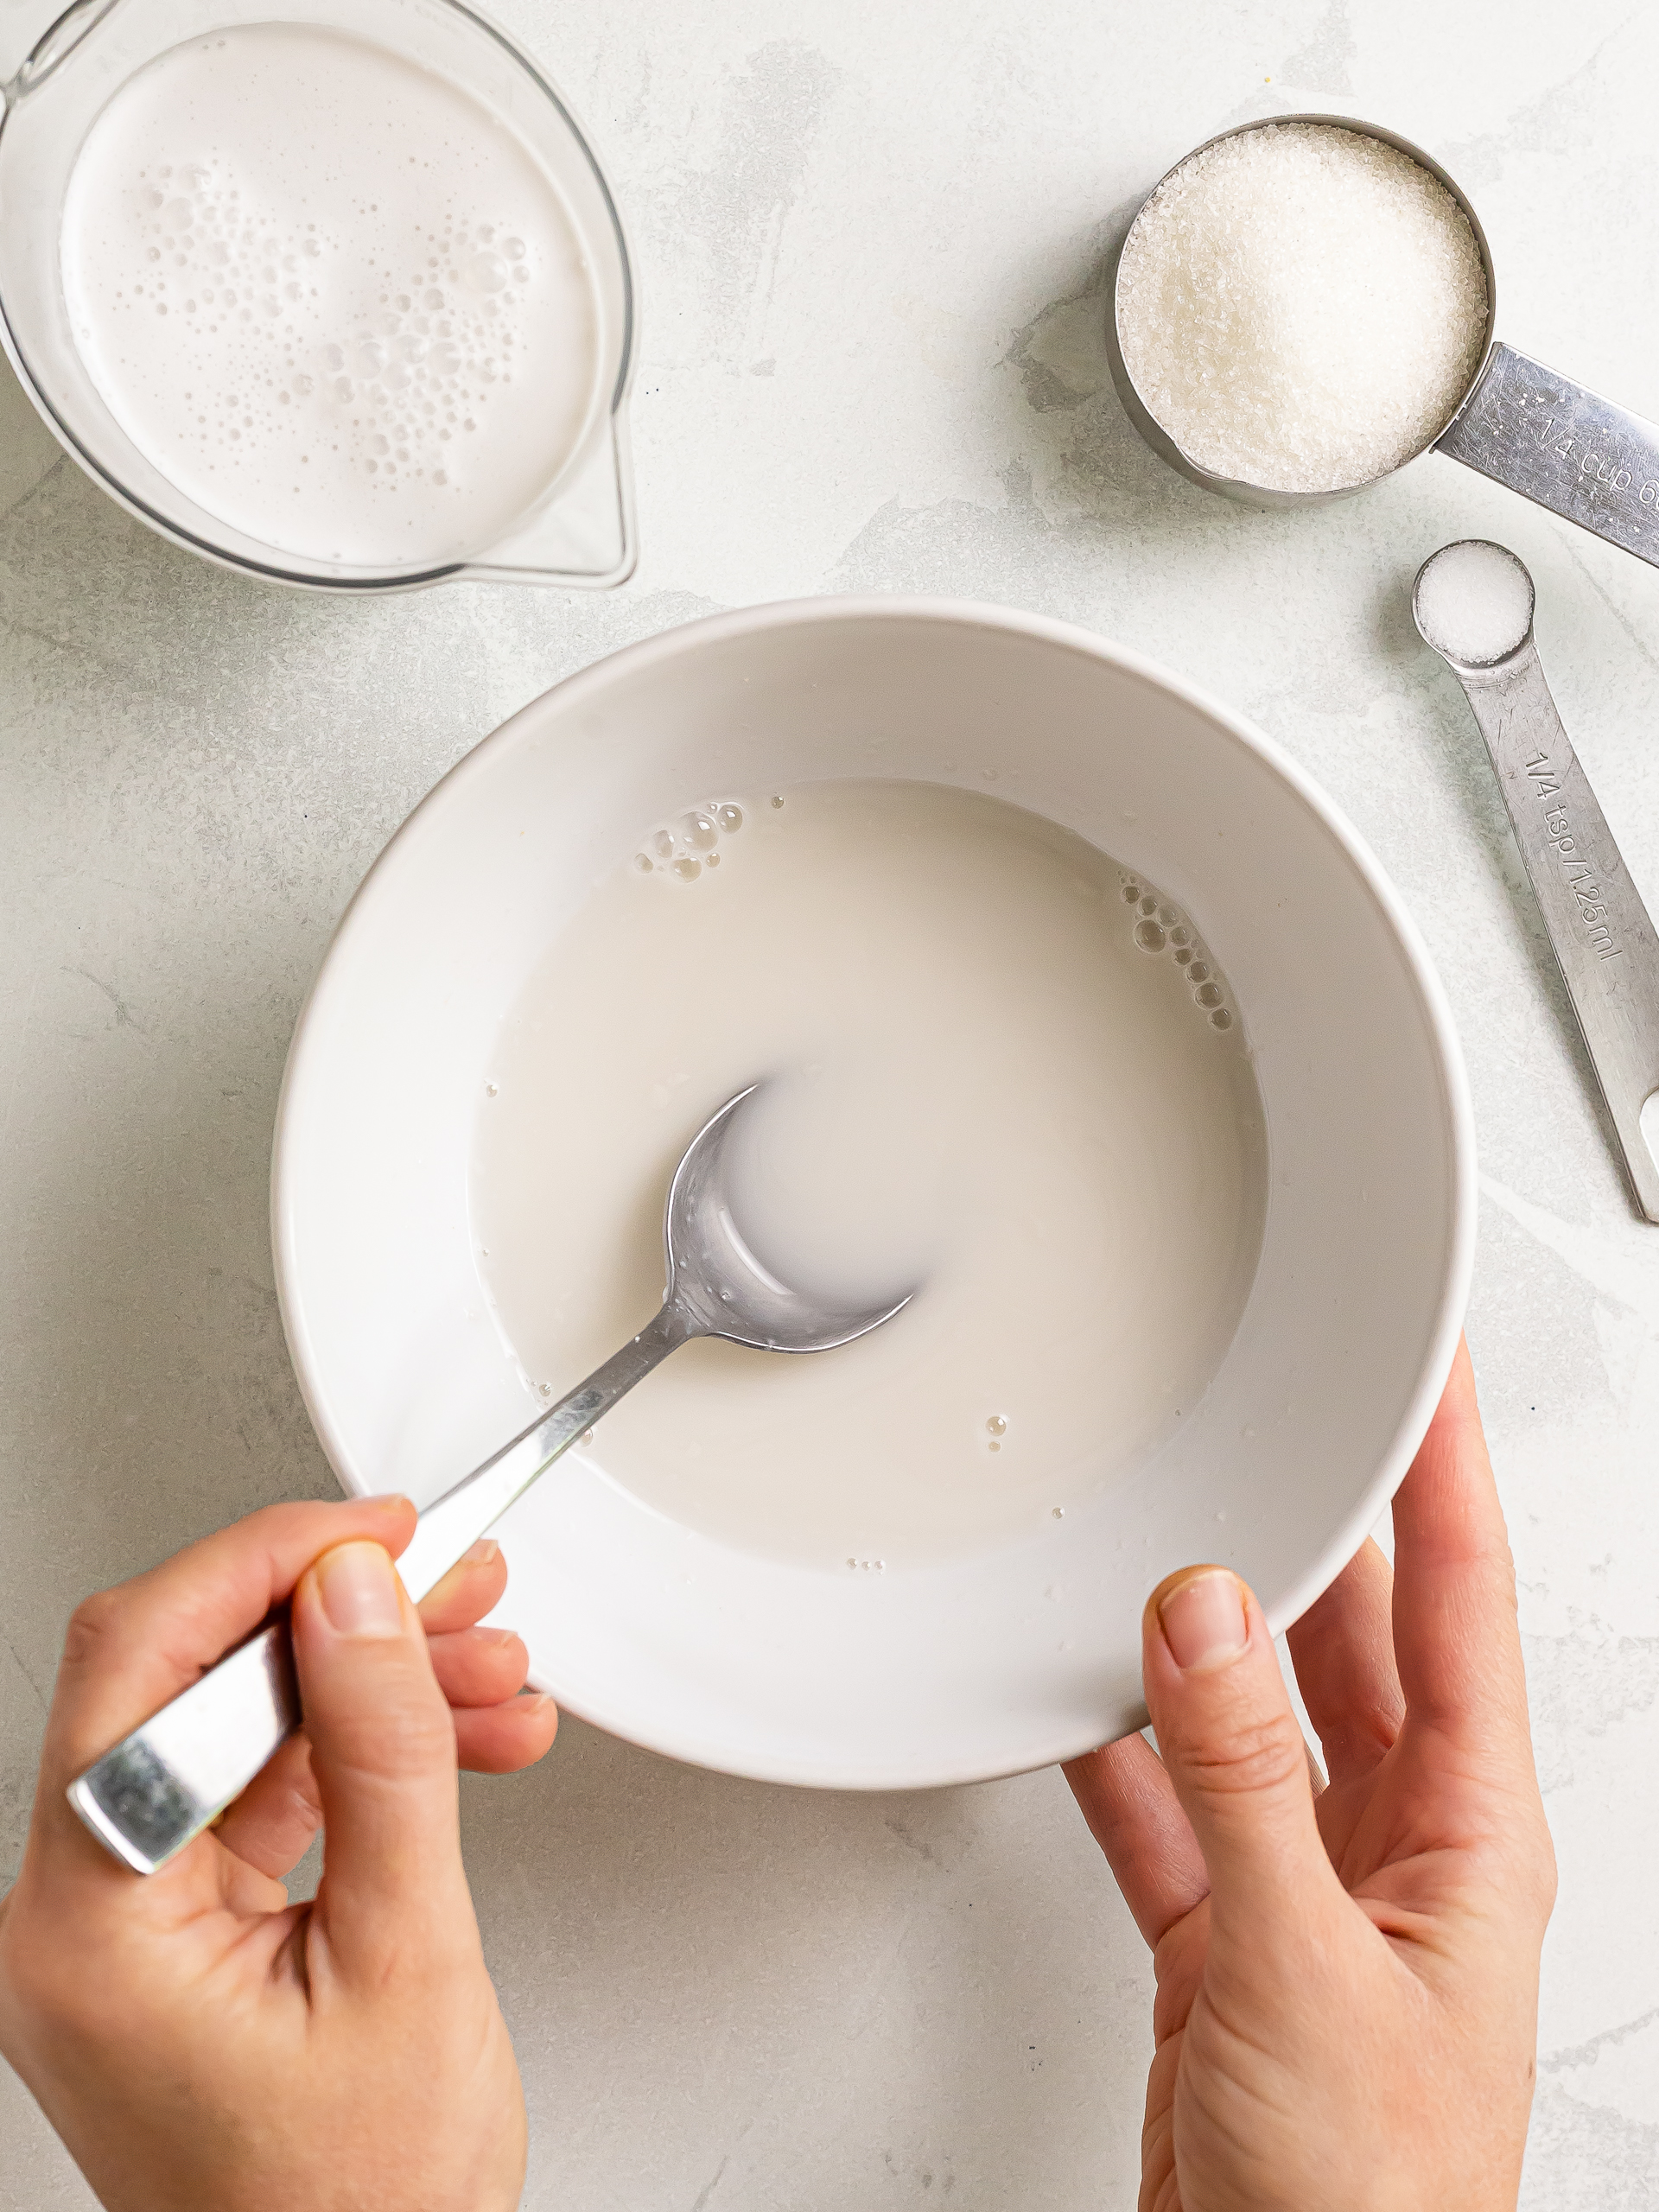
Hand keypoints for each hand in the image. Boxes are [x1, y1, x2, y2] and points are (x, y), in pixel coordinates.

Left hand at [0, 1497, 558, 2211]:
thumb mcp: (406, 1958)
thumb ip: (383, 1755)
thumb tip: (356, 1598)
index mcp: (88, 1924)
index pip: (143, 1662)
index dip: (266, 1565)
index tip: (373, 1532)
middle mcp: (80, 1917)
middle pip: (196, 1682)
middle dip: (349, 1623)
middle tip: (455, 1586)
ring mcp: (132, 1928)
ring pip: (249, 1729)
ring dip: (381, 1687)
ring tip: (491, 1669)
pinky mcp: (187, 1936)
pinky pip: (275, 1796)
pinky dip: (373, 1758)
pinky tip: (465, 1740)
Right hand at [1065, 1340, 1555, 2211]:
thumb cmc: (1368, 2206)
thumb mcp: (1302, 1967)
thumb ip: (1241, 1778)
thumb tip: (1204, 1614)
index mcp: (1468, 1837)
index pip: (1461, 1599)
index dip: (1445, 1467)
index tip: (1422, 1361)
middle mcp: (1398, 1849)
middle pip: (1354, 1637)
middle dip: (1312, 1526)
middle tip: (1270, 1417)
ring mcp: (1306, 1893)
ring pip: (1249, 1714)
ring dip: (1199, 1636)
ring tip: (1154, 1536)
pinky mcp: (1222, 1945)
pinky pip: (1166, 1807)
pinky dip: (1117, 1750)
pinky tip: (1075, 1697)